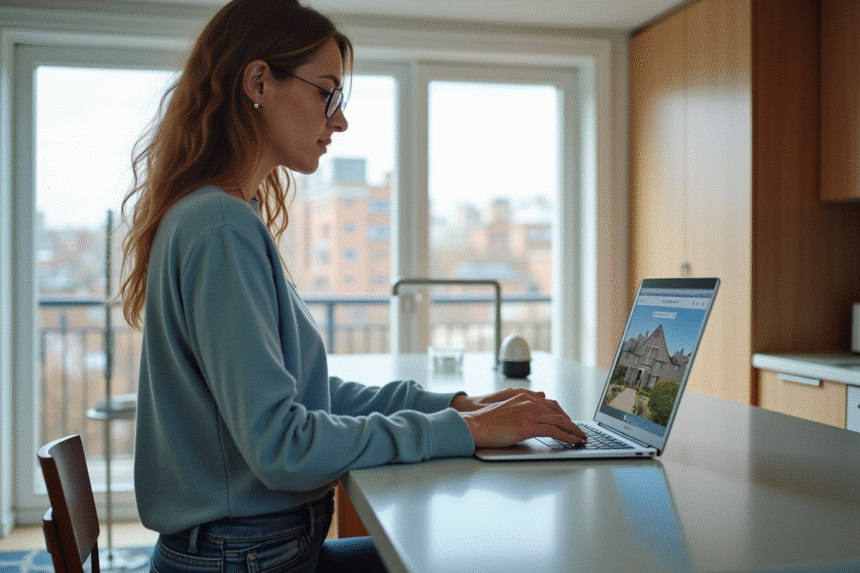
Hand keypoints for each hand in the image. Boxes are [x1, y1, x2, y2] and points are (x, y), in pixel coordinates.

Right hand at [456, 390, 586, 447]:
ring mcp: (529, 413)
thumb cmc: (486, 421)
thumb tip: (532, 412)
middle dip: (571, 422)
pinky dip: (567, 436)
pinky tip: (573, 441)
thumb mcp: (506, 409)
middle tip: (579, 431)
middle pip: (558, 411)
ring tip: (581, 438)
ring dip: (573, 430)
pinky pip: (554, 431)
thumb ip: (520, 408)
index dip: (562, 414)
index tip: (569, 422)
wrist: (475, 425)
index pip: (550, 404)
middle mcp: (529, 402)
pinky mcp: (528, 426)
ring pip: (559, 420)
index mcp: (523, 397)